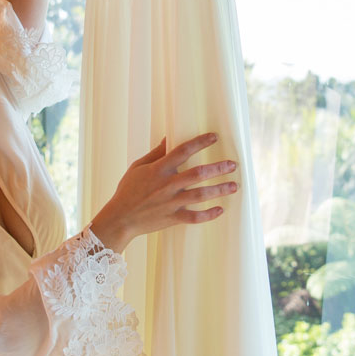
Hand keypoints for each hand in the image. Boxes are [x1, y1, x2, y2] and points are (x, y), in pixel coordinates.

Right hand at [89, 133, 238, 252]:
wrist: (120, 218)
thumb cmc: (128, 191)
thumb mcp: (138, 167)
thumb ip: (155, 153)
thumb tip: (168, 137)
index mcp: (158, 169)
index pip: (182, 151)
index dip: (200, 142)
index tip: (215, 137)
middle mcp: (167, 185)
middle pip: (198, 174)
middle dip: (218, 168)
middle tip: (233, 164)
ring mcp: (171, 202)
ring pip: (200, 195)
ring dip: (219, 190)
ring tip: (234, 186)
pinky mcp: (172, 218)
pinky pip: (194, 217)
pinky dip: (208, 214)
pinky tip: (220, 210)